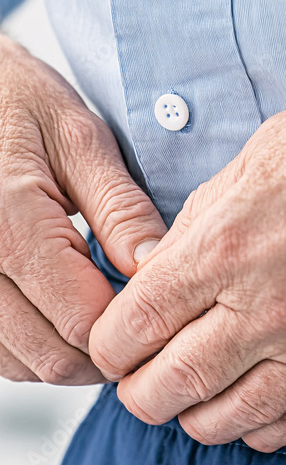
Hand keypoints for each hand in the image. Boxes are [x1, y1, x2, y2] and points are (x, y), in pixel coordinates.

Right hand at [0, 36, 164, 383]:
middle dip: (102, 351)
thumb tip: (154, 269)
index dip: (128, 328)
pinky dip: (31, 346)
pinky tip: (52, 309)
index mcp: (11, 225)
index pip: (83, 321)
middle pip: (52, 356)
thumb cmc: (10, 100)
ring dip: (65, 353)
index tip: (150, 307)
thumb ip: (120, 209)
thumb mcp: (78, 137)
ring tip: (92, 309)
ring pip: (21, 364)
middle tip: (130, 316)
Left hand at [89, 113, 285, 450]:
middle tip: (137, 384)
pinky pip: (276, 426)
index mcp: (224, 250)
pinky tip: (242, 395)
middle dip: (140, 394)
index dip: (110, 348)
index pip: (137, 325)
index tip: (109, 347)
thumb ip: (184, 242)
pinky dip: (249, 423)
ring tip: (186, 392)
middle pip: (172, 384)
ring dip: (192, 413)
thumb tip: (146, 286)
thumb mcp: (233, 182)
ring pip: (223, 417)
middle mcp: (262, 306)